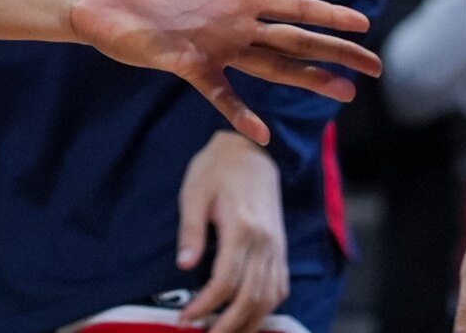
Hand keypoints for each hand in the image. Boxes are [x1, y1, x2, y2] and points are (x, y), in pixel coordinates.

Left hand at [69, 0, 378, 145]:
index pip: (292, 6)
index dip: (327, 15)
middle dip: (334, 52)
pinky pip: (219, 93)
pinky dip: (241, 112)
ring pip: (270, 66)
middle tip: (374, 68)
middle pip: (294, 40)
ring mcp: (212, 47)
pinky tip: (264, 134)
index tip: (362, 23)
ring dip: (305, 79)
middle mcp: (231, 25)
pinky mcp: (185, 63)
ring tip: (343, 93)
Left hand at [175, 132, 288, 331]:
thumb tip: (184, 266)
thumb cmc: (217, 168)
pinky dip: (267, 307)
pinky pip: (280, 286)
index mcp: (242, 229)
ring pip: (270, 297)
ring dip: (249, 321)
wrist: (253, 150)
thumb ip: (191, 231)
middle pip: (251, 298)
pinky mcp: (281, 248)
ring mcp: (277, 247)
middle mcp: (265, 243)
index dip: (205, 305)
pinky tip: (251, 317)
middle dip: (229, 324)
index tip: (185, 318)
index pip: (225, 281)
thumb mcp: (194, 193)